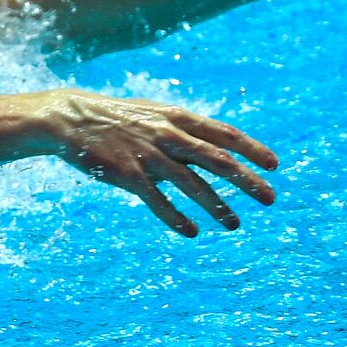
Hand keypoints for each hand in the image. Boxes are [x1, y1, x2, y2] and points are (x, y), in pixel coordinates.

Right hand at [29, 90, 278, 235]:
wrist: (72, 118)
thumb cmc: (118, 118)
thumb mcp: (155, 115)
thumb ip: (184, 131)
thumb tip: (213, 148)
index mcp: (177, 118)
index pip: (224, 133)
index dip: (252, 149)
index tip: (275, 165)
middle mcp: (168, 135)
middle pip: (217, 159)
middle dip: (247, 180)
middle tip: (270, 198)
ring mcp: (148, 155)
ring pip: (191, 184)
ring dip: (216, 205)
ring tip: (234, 224)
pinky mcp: (128, 174)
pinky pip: (157, 200)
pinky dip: (175, 217)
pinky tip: (191, 232)